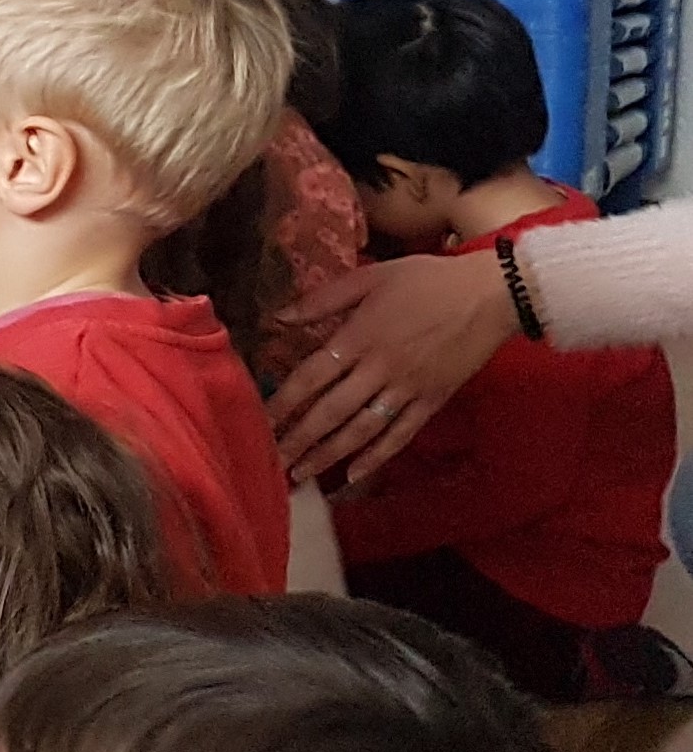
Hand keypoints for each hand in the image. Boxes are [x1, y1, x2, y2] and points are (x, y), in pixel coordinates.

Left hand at [269, 251, 515, 480]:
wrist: (492, 294)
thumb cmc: (427, 279)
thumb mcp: (371, 276)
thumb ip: (323, 299)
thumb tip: (280, 317)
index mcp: (359, 337)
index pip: (311, 376)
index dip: (283, 402)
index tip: (259, 422)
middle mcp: (380, 368)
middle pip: (331, 411)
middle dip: (299, 439)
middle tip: (272, 462)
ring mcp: (408, 388)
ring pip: (362, 430)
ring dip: (329, 455)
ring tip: (302, 474)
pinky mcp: (433, 400)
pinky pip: (401, 434)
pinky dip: (378, 456)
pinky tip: (355, 474)